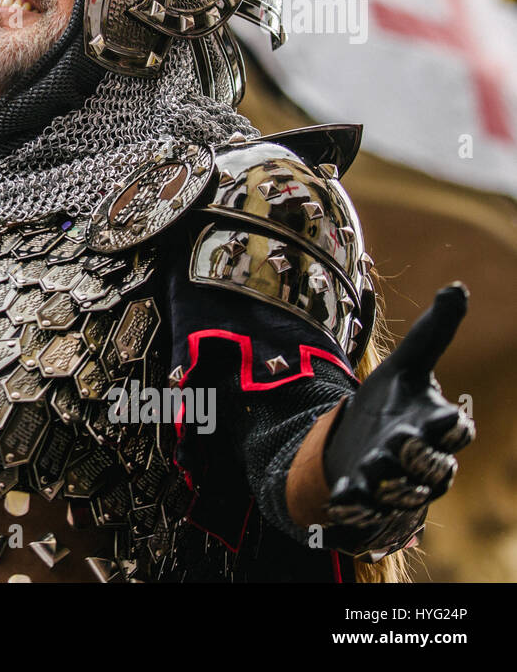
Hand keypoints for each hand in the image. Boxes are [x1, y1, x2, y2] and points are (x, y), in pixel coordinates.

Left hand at [322, 284, 475, 554]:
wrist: (359, 440)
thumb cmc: (393, 403)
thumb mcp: (407, 365)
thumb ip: (433, 332)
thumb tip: (458, 287)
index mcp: (434, 425)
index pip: (457, 429)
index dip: (455, 425)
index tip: (450, 415)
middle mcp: (420, 458)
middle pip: (434, 467)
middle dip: (419, 459)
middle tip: (401, 445)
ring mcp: (394, 482)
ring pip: (403, 492)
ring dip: (388, 484)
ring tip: (370, 471)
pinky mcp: (365, 498)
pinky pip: (367, 510)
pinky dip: (356, 506)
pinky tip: (340, 499)